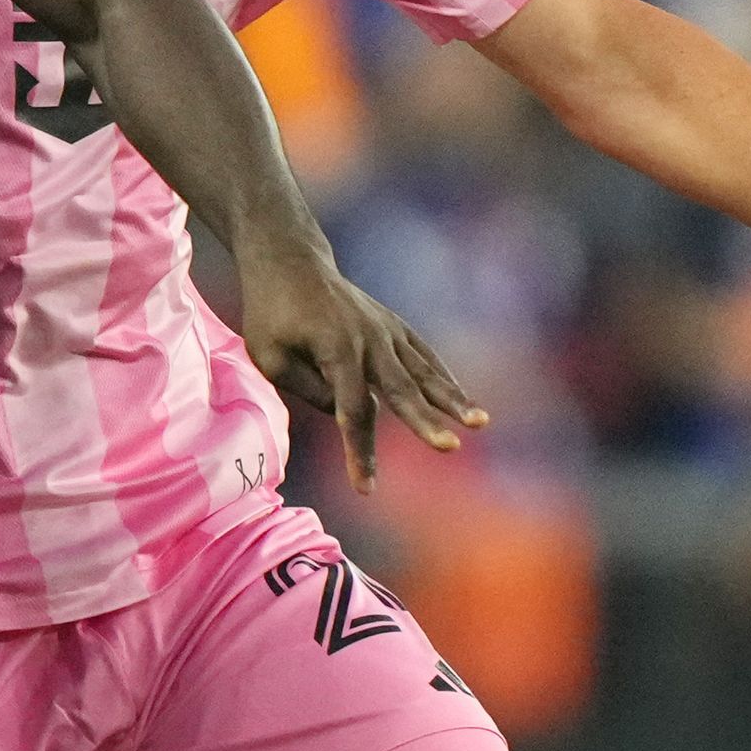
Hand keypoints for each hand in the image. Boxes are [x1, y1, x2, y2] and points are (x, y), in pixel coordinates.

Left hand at [231, 237, 484, 490]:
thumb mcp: (271, 356)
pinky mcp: (393, 325)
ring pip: (422, 371)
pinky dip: (444, 378)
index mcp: (335, 349)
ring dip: (452, 399)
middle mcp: (368, 339)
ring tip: (479, 423)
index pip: (352, 410)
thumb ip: (309, 389)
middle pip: (400, 390)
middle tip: (449, 448)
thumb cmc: (271, 314)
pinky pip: (423, 355)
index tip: (366, 488)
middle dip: (425, 422)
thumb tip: (347, 413)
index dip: (360, 450)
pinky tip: (464, 403)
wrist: (290, 261)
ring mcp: (385, 330)